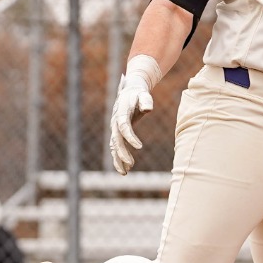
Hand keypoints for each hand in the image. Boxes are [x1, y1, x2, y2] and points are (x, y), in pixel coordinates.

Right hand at [108, 55, 160, 174]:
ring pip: (114, 146)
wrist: (130, 91)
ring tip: (126, 172)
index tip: (139, 147)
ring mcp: (114, 128)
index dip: (130, 137)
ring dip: (118, 159)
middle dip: (122, 152)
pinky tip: (125, 169)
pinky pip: (116, 148)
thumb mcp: (144, 94)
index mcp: (120, 112)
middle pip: (116, 139)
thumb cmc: (139, 93)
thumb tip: (148, 108)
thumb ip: (146, 100)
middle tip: (131, 164)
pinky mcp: (117, 133)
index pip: (123, 126)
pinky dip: (119, 158)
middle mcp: (115, 121)